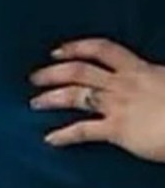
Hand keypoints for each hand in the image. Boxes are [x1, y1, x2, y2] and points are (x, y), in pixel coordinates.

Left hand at [31, 38, 164, 162]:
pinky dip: (64, 135)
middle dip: (53, 73)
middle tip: (34, 77)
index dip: (77, 47)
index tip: (58, 50)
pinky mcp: (118, 129)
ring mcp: (119, 105)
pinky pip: (84, 131)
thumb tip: (151, 75)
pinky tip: (50, 139)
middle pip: (79, 71)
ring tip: (35, 103)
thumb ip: (154, 77)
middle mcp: (124, 84)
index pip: (103, 49)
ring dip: (51, 99)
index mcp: (140, 69)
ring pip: (76, 96)